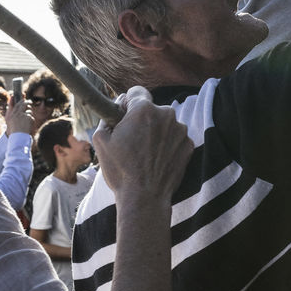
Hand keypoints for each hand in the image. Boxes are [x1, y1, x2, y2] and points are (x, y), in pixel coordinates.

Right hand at [4, 96, 34, 135]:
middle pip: (23, 104)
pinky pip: (31, 117)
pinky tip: (28, 126)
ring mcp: (22, 115)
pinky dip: (31, 121)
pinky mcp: (28, 118)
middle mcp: (16, 113)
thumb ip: (11, 113)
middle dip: (27, 102)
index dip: (19, 101)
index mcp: (11, 115)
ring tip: (27, 121)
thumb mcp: (9, 122)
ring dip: (29, 113)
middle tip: (30, 102)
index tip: (22, 98)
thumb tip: (13, 105)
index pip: (15, 105)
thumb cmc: (14, 131)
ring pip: (28, 110)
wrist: (18, 137)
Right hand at [93, 86, 193, 204]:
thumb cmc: (121, 170)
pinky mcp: (189, 145)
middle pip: (152, 109)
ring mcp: (180, 130)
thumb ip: (106, 117)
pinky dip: (168, 145)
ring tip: (145, 154)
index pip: (136, 92)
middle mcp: (166, 114)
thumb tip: (114, 108)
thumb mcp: (100, 140)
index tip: (124, 115)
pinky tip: (157, 160)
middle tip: (132, 140)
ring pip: (165, 123)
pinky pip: (175, 137)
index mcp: (144, 110)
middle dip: (142, 120)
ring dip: (156, 132)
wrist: (145, 198)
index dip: (128, 103)